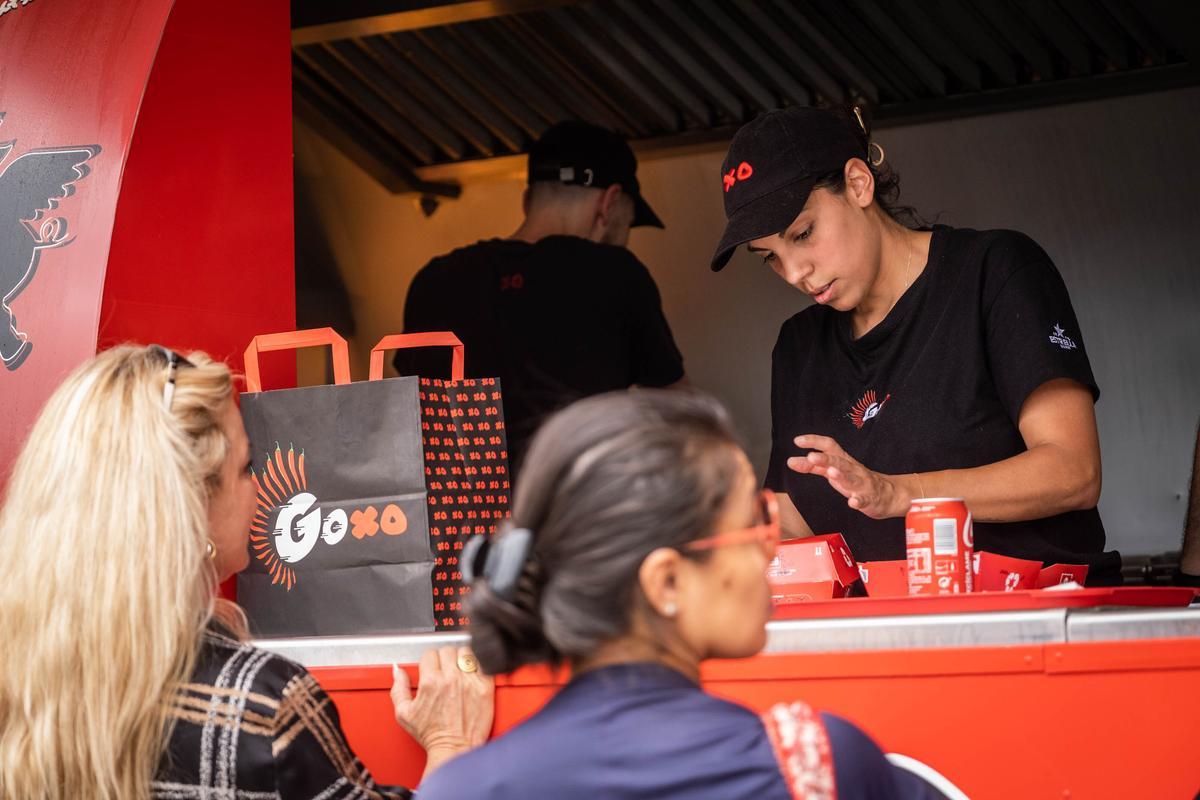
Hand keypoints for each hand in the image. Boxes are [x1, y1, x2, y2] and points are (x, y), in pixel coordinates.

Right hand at [391, 646, 494, 774]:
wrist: (454, 749)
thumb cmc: (431, 735)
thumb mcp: (404, 714)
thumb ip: (398, 688)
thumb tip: (397, 670)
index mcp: (431, 682)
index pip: (430, 653)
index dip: (429, 661)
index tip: (431, 668)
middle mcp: (451, 679)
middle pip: (448, 650)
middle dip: (444, 658)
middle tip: (445, 669)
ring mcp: (470, 682)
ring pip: (466, 653)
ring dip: (462, 659)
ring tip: (459, 670)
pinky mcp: (485, 688)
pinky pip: (483, 664)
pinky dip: (478, 666)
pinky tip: (473, 674)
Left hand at [786, 434, 906, 518]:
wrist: (888, 494)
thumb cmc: (856, 480)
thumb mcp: (834, 471)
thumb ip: (813, 467)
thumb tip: (792, 461)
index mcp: (843, 460)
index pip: (829, 446)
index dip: (814, 441)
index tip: (797, 441)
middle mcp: (852, 469)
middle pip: (839, 461)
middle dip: (825, 458)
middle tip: (811, 456)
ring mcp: (862, 484)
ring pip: (851, 478)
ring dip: (841, 475)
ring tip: (831, 472)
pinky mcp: (869, 499)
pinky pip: (864, 500)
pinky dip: (858, 501)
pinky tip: (852, 502)